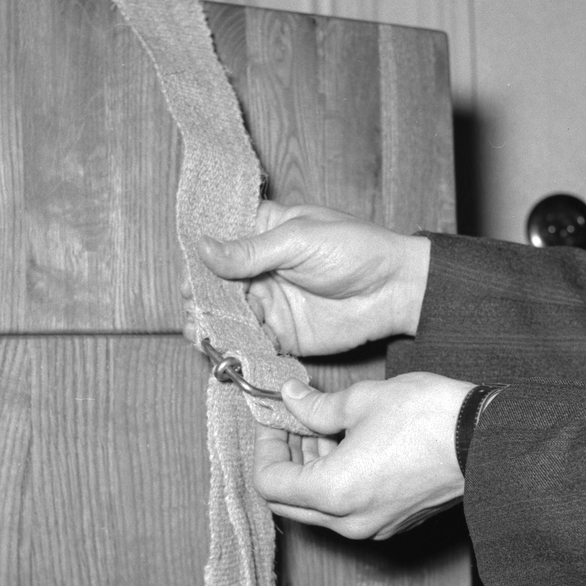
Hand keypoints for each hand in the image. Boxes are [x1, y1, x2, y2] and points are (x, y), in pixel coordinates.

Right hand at [191, 200, 430, 355]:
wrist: (394, 290)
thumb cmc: (355, 250)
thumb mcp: (298, 240)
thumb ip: (250, 251)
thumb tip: (202, 248)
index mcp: (263, 233)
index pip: (219, 244)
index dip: (199, 260)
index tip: (190, 277)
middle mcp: (260, 270)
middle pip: (216, 286)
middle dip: (201, 300)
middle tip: (195, 312)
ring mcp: (270, 304)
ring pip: (229, 317)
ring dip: (214, 327)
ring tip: (202, 335)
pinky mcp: (282, 335)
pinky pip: (252, 343)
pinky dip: (237, 348)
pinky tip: (227, 351)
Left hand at [254, 373, 474, 539]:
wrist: (487, 440)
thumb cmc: (428, 418)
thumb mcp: (361, 400)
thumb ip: (314, 406)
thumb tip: (290, 398)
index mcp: (333, 492)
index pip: (269, 483)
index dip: (263, 446)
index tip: (273, 418)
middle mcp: (348, 521)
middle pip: (288, 502)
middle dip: (285, 459)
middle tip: (292, 422)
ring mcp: (373, 527)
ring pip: (318, 507)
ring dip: (311, 470)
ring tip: (323, 427)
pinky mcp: (394, 523)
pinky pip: (348, 510)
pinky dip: (337, 482)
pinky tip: (351, 445)